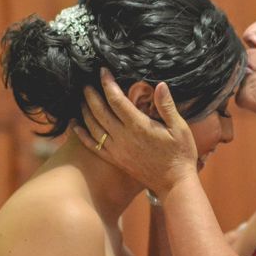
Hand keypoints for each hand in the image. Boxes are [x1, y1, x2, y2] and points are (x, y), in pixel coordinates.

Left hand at [72, 68, 197, 193]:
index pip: (116, 100)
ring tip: (83, 99)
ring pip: (93, 126)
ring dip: (85, 111)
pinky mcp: (115, 160)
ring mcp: (117, 149)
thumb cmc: (180, 154)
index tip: (103, 71)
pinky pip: (93, 145)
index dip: (107, 84)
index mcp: (139, 126)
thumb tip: (160, 85)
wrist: (174, 183)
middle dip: (91, 95)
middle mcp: (123, 137)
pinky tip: (75, 125)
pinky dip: (81, 134)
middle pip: (99, 111)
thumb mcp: (179, 128)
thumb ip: (167, 106)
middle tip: (86, 83)